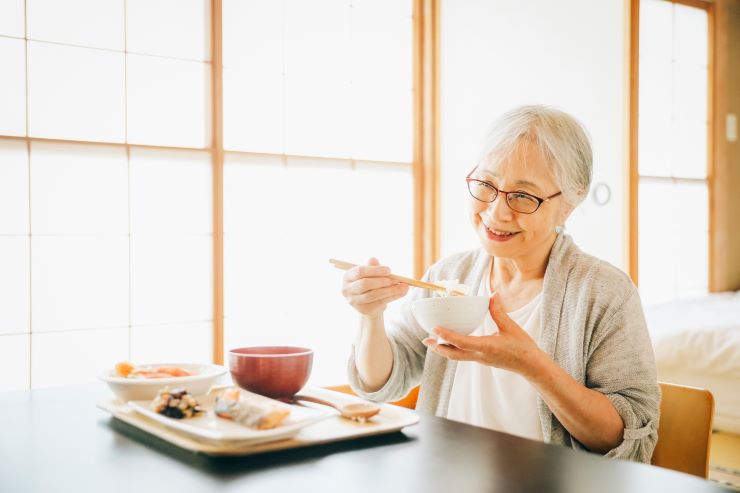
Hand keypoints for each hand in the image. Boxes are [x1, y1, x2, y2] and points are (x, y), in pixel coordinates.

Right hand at [341, 258, 409, 317]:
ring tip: (404, 287)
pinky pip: (380, 302)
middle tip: (396, 279)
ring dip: (390, 290)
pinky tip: (402, 292)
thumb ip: (372, 267)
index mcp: (348, 276)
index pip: (359, 272)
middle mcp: (347, 289)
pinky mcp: (363, 310)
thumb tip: (373, 259)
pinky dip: (393, 297)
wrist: (370, 303)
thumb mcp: (371, 274)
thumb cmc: (370, 284)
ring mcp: (354, 301)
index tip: (389, 270)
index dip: (374, 270)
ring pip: (373, 295)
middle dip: (382, 281)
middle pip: (364, 284)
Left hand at [422, 292, 545, 378]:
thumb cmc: (523, 348)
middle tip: (425, 340)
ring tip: (432, 342)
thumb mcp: (511, 327)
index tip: (434, 329)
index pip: (462, 342)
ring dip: (443, 350)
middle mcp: (480, 356)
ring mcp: (481, 360)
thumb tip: (493, 295)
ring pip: (457, 356)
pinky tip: (450, 343)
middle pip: (453, 354)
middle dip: (438, 348)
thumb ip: (499, 312)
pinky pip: (463, 356)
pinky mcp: (482, 360)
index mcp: (486, 347)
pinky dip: (453, 350)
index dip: (447, 336)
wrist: (531, 366)